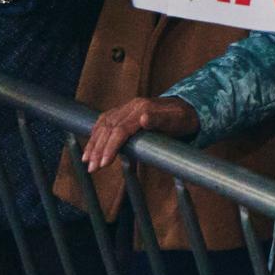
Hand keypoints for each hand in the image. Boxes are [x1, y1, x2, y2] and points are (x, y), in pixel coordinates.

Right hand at [81, 96, 197, 171]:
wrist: (188, 109)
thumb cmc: (183, 120)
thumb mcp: (177, 122)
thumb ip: (160, 121)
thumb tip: (143, 119)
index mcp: (143, 108)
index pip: (120, 129)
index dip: (110, 147)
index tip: (103, 163)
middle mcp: (133, 106)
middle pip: (109, 128)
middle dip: (98, 149)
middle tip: (92, 168)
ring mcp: (127, 107)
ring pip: (103, 124)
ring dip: (93, 143)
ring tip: (86, 161)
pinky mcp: (124, 110)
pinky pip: (105, 120)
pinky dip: (95, 133)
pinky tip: (90, 145)